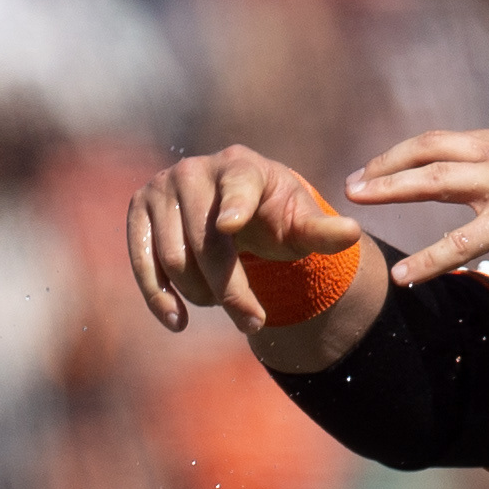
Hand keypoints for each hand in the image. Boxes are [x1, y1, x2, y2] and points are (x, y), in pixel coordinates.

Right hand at [126, 145, 381, 364]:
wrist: (229, 208)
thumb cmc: (271, 218)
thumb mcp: (299, 225)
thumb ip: (322, 233)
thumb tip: (352, 233)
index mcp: (241, 167)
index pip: (237, 187)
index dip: (234, 205)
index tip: (231, 225)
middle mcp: (194, 171)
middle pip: (207, 243)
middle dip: (230, 290)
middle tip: (252, 322)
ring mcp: (160, 188)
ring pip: (175, 258)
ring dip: (200, 294)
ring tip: (220, 302)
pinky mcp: (137, 210)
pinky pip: (142, 262)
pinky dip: (159, 297)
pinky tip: (178, 321)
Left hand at [342, 123, 488, 291]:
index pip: (447, 141)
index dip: (407, 154)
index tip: (379, 169)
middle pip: (430, 148)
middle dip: (386, 164)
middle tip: (353, 183)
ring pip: (435, 181)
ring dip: (390, 190)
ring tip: (356, 204)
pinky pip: (461, 242)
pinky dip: (429, 261)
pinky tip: (405, 279)